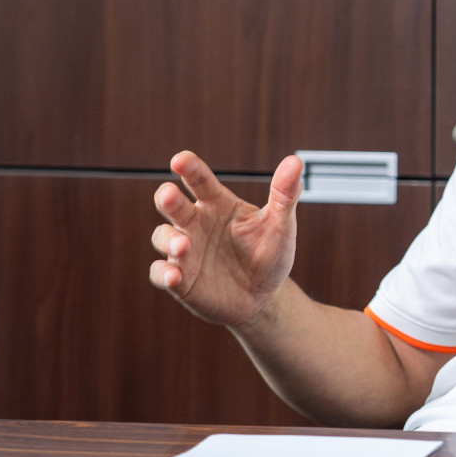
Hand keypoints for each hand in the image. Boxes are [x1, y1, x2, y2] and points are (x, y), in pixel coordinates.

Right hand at [150, 150, 303, 327]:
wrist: (264, 297)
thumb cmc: (269, 254)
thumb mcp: (281, 224)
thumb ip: (284, 194)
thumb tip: (294, 161)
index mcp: (218, 203)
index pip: (200, 180)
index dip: (190, 168)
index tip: (181, 159)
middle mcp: (196, 223)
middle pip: (172, 204)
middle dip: (167, 198)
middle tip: (169, 194)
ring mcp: (184, 250)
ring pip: (162, 236)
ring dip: (168, 239)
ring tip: (183, 245)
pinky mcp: (179, 279)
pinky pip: (160, 273)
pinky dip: (164, 274)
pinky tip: (175, 276)